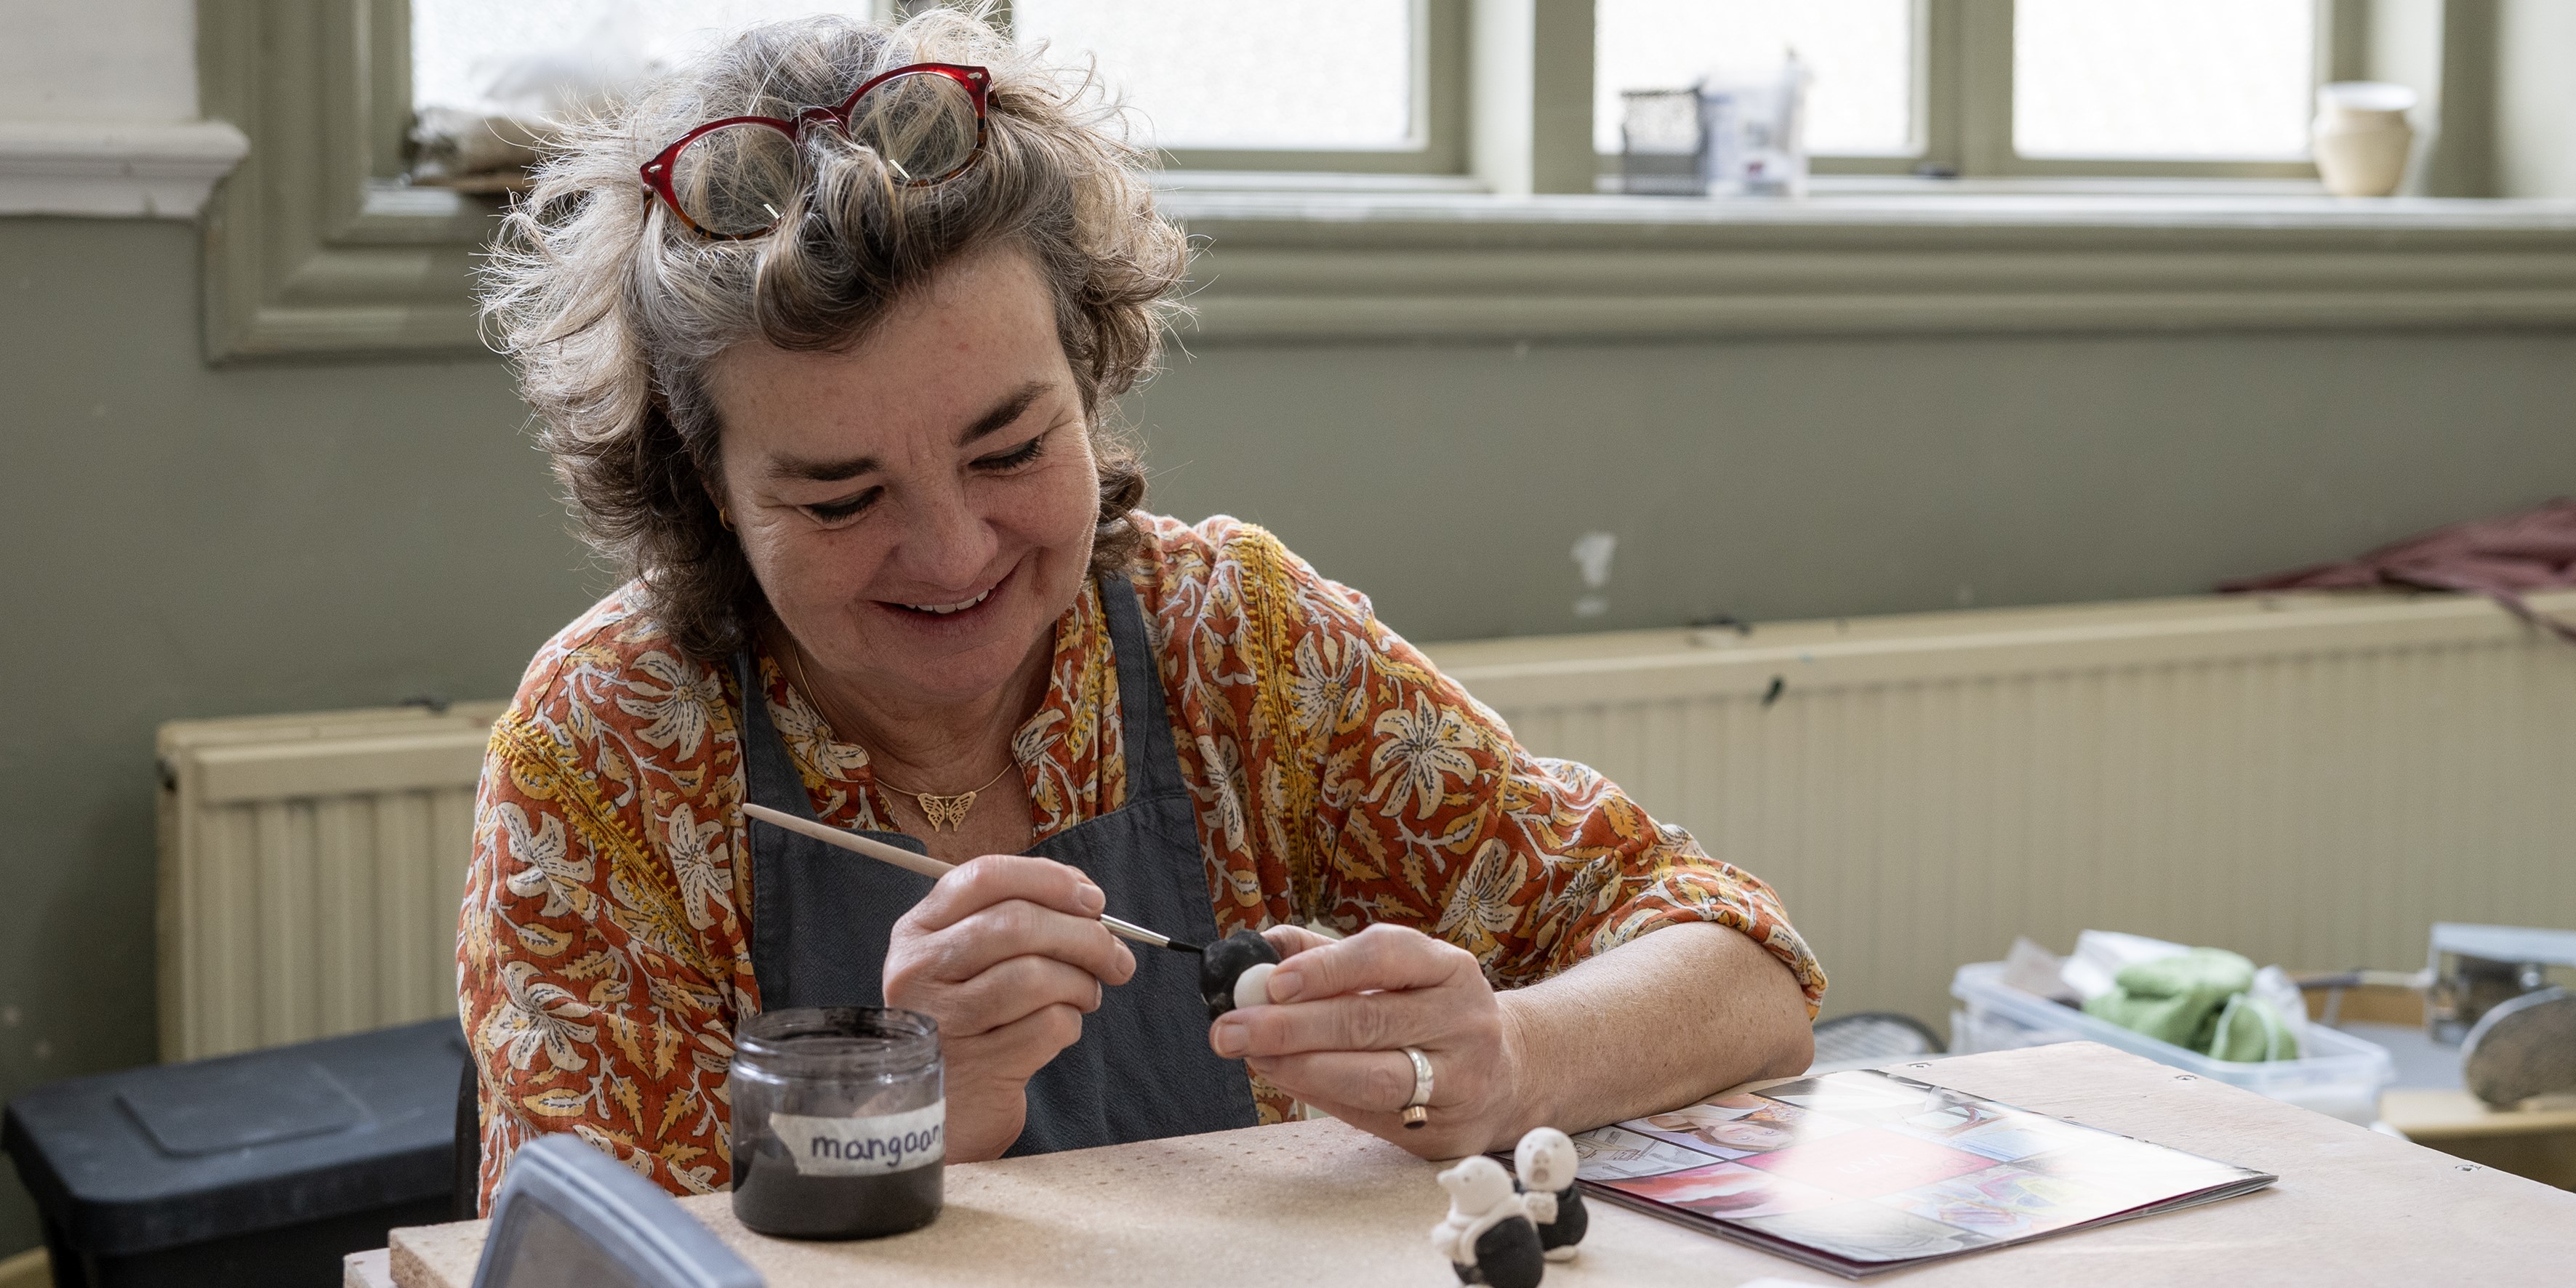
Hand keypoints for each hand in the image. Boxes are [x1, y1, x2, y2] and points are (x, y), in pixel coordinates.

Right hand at [882, 854, 1135, 1160]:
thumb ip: (1017, 921)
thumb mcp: (970, 962)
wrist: (941, 1109)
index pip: (984, 877)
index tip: (1093, 900)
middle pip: (1017, 924)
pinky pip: (1047, 1025)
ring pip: (1036, 975)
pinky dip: (1070, 1023)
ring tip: (1085, 996)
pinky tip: (1061, 1029)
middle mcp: (919, 970)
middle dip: (1084, 936)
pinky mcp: (975, 1067)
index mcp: (918, 931)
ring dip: (1081, 984)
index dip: (1049, 880)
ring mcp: (944, 1021)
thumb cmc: (969, 1022)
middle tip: (1116, 957)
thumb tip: (1088, 901)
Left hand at [1207, 923, 1525, 1157]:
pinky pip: (1373, 1115)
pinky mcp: (1448, 1128)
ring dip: (1301, 1068)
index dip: (1325, 967)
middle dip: (1289, 1027)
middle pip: (1369, 1021)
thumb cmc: (1429, 1011)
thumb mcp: (1396, 972)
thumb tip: (1254, 948)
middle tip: (1230, 1031)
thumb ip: (1325, 956)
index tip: (1271, 982)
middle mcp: (1465, 1019)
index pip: (1386, 955)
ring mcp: (1463, 1077)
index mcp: (1449, 967)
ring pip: (1373, 1076)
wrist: (1506, 1072)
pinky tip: (1288, 1080)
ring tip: (1254, 1058)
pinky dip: (1322, 1097)